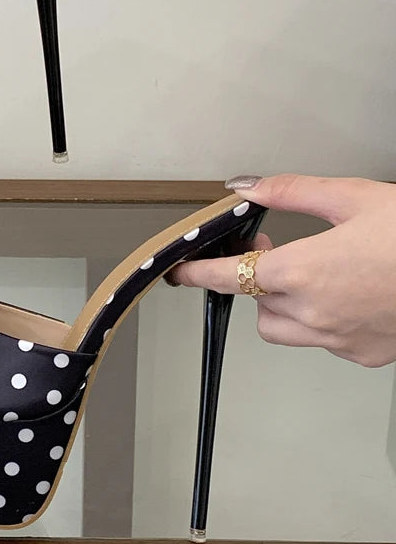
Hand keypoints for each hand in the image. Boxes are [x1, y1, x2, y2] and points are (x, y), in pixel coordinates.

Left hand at [168, 174, 395, 367]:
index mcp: (304, 272)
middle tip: (277, 252)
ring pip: (282, 329)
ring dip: (282, 304)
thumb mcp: (353, 197)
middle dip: (257, 278)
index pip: (228, 278)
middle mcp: (315, 313)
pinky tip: (348, 295)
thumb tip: (247, 188)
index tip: (178, 272)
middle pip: (256, 302)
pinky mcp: (365, 355)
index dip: (197, 273)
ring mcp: (340, 341)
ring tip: (313, 276)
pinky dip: (320, 321)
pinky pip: (321, 341)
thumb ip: (291, 193)